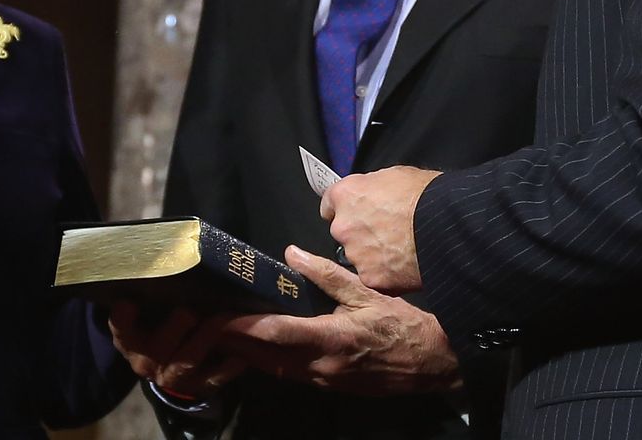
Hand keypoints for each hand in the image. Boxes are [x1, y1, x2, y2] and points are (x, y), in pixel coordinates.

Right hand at [107, 300, 246, 400]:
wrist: (169, 372)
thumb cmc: (158, 329)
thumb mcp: (146, 316)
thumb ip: (151, 296)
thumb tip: (167, 255)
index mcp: (130, 341)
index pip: (121, 329)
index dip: (122, 319)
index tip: (127, 303)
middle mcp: (146, 361)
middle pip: (157, 348)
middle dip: (174, 330)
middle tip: (188, 311)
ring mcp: (173, 376)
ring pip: (186, 362)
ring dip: (203, 341)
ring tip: (220, 321)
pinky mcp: (199, 385)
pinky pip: (214, 377)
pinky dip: (227, 366)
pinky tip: (239, 353)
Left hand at [219, 246, 458, 395]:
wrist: (434, 363)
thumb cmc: (403, 324)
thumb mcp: (366, 292)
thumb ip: (327, 274)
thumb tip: (293, 253)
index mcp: (330, 339)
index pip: (275, 334)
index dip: (242, 327)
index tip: (218, 317)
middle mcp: (322, 366)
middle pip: (266, 357)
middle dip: (234, 344)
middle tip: (207, 326)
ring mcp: (325, 381)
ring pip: (275, 369)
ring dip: (249, 355)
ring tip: (224, 336)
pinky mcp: (330, 387)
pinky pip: (291, 375)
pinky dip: (270, 362)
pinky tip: (258, 349)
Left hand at [321, 166, 439, 293]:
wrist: (447, 225)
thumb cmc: (427, 196)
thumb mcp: (396, 174)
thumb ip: (372, 187)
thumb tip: (371, 193)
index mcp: (346, 195)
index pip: (329, 205)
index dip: (345, 208)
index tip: (353, 213)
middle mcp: (344, 225)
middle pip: (344, 232)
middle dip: (360, 233)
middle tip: (386, 231)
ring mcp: (356, 254)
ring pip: (359, 256)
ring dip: (372, 254)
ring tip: (399, 248)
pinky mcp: (371, 278)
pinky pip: (375, 277)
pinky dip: (387, 274)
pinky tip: (405, 264)